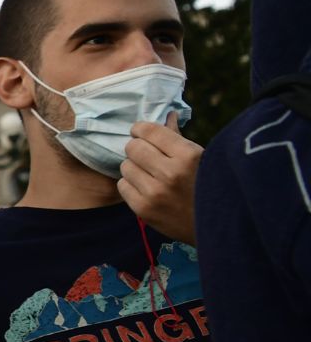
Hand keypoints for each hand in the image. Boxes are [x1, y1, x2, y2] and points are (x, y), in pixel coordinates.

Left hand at [118, 115, 200, 242]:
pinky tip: (146, 188)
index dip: (141, 129)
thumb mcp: (201, 158)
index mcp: (188, 155)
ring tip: (150, 174)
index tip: (141, 132)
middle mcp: (170, 173)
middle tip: (146, 155)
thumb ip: (179, 137)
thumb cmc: (210, 186)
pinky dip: (131, 185)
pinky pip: (123, 186)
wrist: (218, 227)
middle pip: (132, 147)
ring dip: (135, 168)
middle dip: (138, 148)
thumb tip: (168, 114)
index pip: (149, 131)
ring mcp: (155, 193)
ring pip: (125, 166)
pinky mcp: (144, 209)